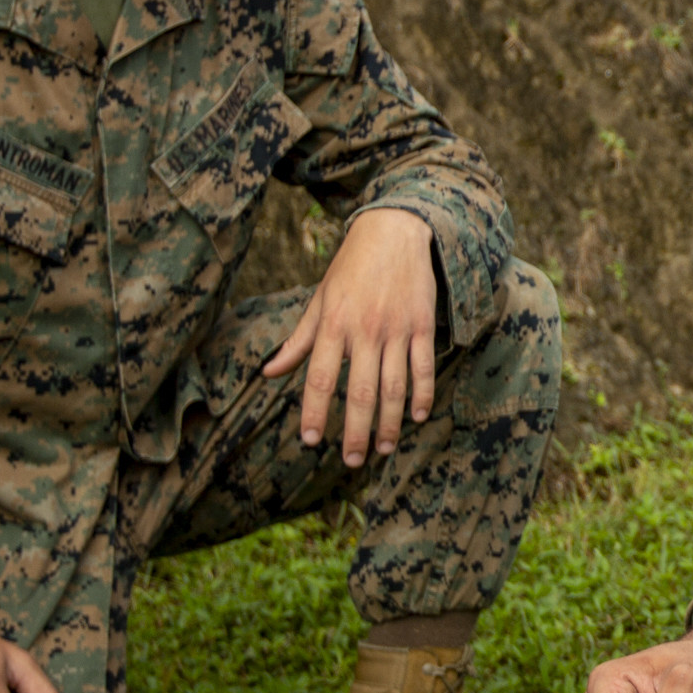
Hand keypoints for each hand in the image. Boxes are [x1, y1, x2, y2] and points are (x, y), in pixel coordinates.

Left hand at [262, 207, 438, 466]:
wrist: (394, 231)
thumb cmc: (350, 268)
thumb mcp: (319, 300)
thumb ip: (298, 341)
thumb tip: (269, 373)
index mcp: (332, 324)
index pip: (318, 377)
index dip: (313, 411)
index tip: (309, 440)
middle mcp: (363, 330)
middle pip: (359, 392)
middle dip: (355, 431)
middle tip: (351, 461)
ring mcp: (396, 329)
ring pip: (393, 386)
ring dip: (388, 422)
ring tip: (382, 449)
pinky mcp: (422, 325)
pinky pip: (423, 368)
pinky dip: (421, 394)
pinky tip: (416, 416)